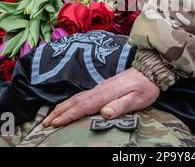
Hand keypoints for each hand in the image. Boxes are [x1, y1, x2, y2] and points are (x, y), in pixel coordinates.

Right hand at [42, 67, 159, 127]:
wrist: (150, 70)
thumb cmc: (145, 87)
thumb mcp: (137, 99)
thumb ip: (120, 106)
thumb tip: (104, 113)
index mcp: (106, 94)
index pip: (83, 106)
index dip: (68, 116)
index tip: (55, 124)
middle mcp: (99, 90)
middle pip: (75, 102)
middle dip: (58, 112)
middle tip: (44, 123)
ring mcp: (100, 87)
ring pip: (77, 98)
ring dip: (62, 107)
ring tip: (51, 116)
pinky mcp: (103, 87)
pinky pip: (82, 96)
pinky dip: (71, 103)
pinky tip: (69, 106)